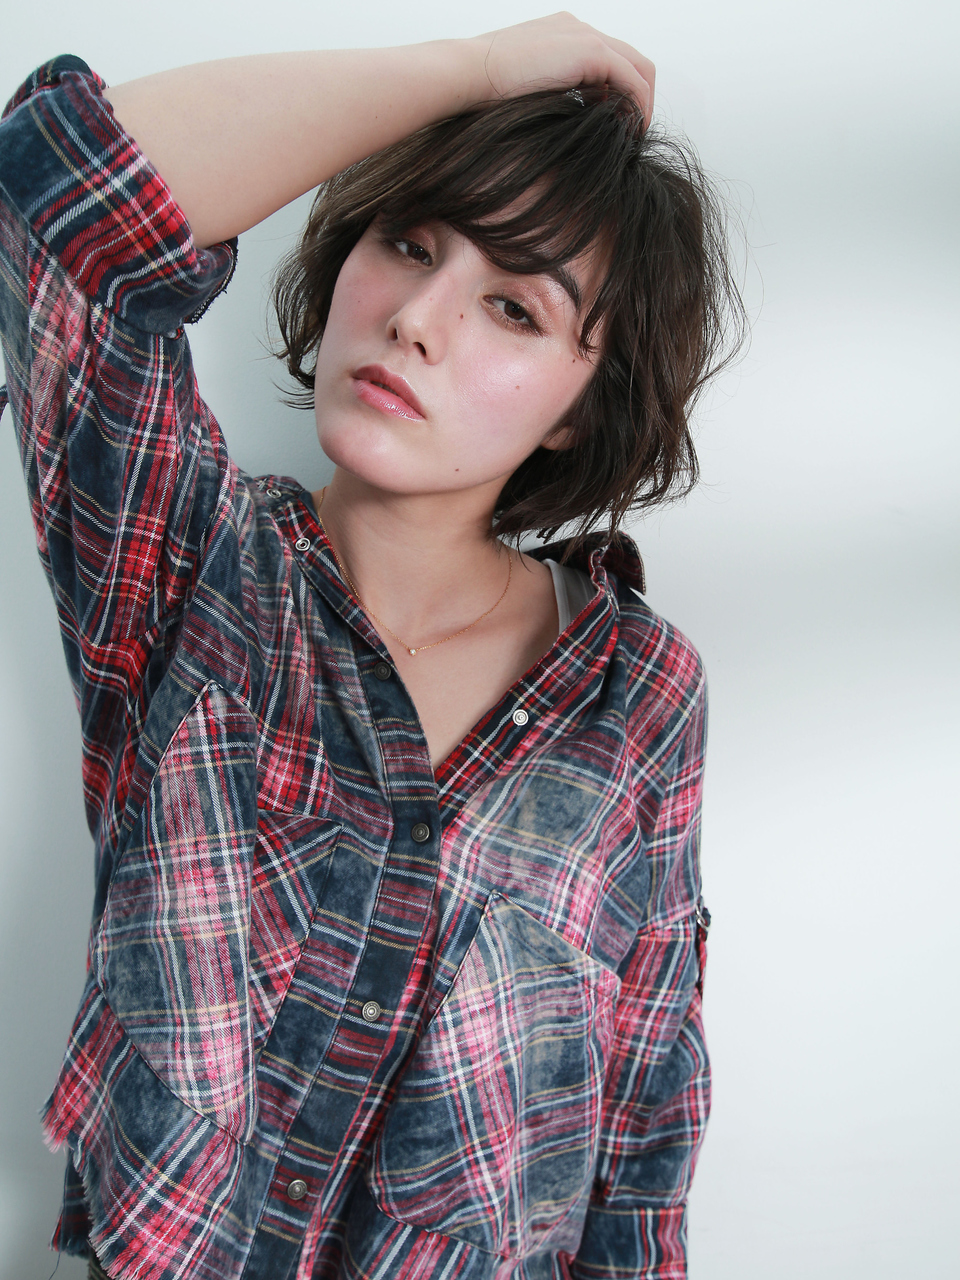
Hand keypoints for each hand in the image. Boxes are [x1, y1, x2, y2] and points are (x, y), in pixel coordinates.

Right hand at [471, 12, 654, 123]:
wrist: (467, 73)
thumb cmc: (481, 91)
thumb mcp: (523, 91)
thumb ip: (550, 95)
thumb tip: (566, 122)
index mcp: (561, 34)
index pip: (607, 58)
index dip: (619, 92)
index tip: (617, 124)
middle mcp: (578, 28)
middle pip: (630, 59)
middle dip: (638, 96)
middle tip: (634, 132)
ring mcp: (586, 35)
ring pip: (637, 67)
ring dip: (642, 103)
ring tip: (635, 137)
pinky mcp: (591, 51)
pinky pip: (632, 80)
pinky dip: (638, 107)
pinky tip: (631, 133)